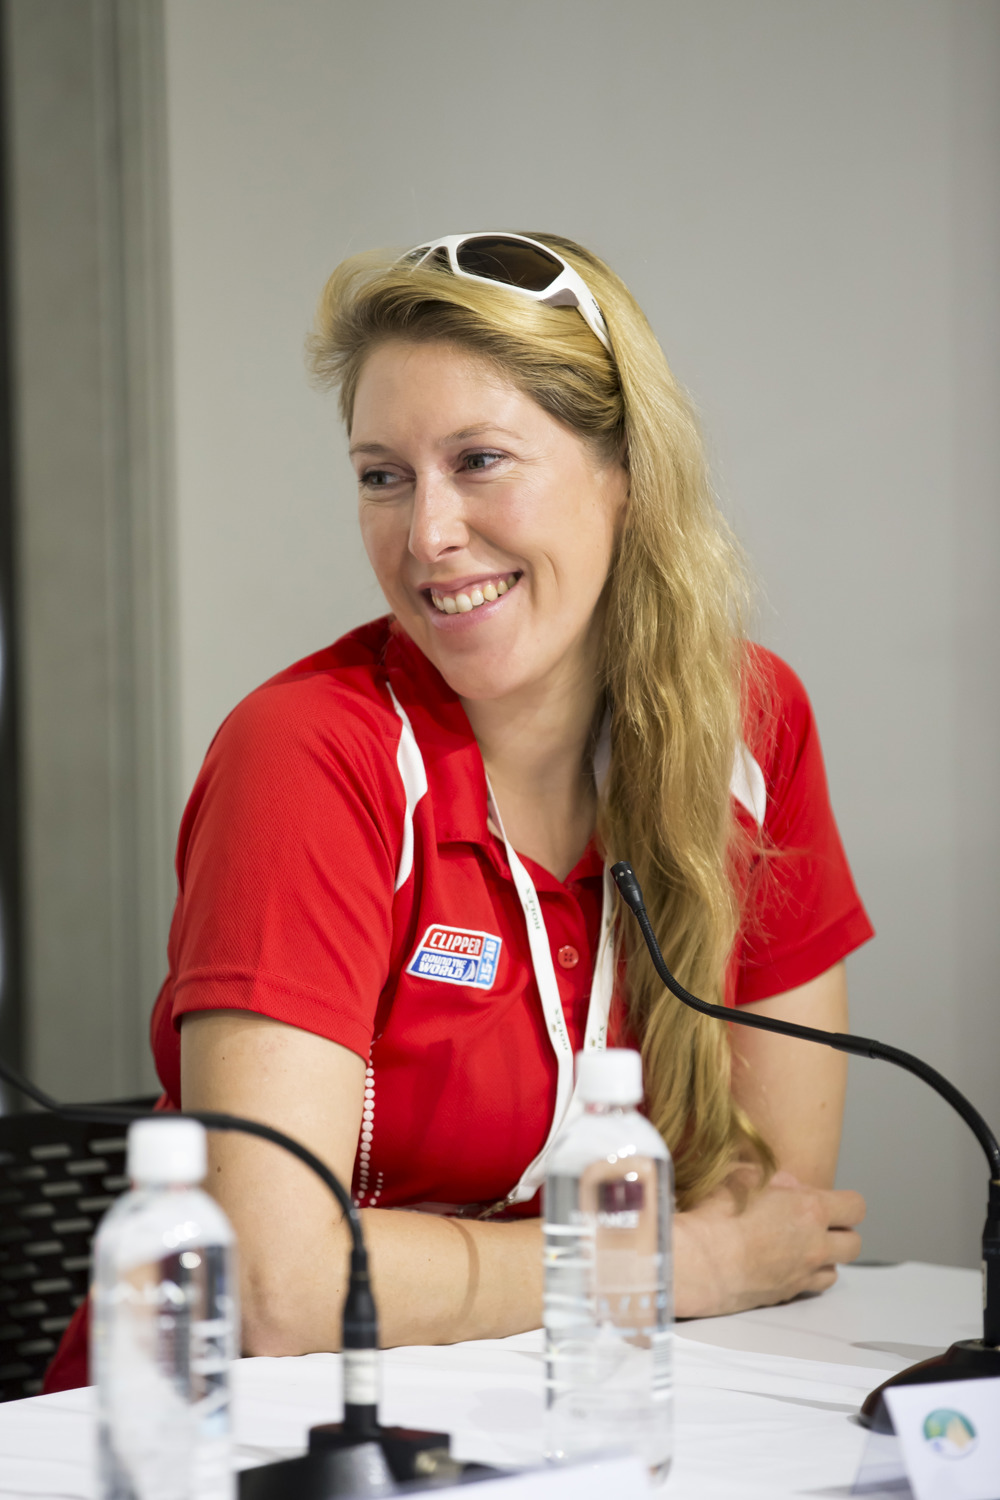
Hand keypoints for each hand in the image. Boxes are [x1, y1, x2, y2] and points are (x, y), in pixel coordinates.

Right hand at [674, 1167, 865, 1318]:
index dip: (844, 1203)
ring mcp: (802, 1275)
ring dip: (824, 1258)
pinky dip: (805, 1277)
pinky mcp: (786, 1295)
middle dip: (840, 1233)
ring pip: (835, 1271)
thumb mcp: (743, 1178)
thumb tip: (788, 1185)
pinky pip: (810, 1287)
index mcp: (810, 1210)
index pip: (856, 1207)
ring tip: (799, 1247)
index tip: (827, 1201)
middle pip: (853, 1244)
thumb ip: (774, 1179)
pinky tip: (783, 1266)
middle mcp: (815, 1246)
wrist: (698, 1262)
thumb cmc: (717, 1215)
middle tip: (816, 1225)